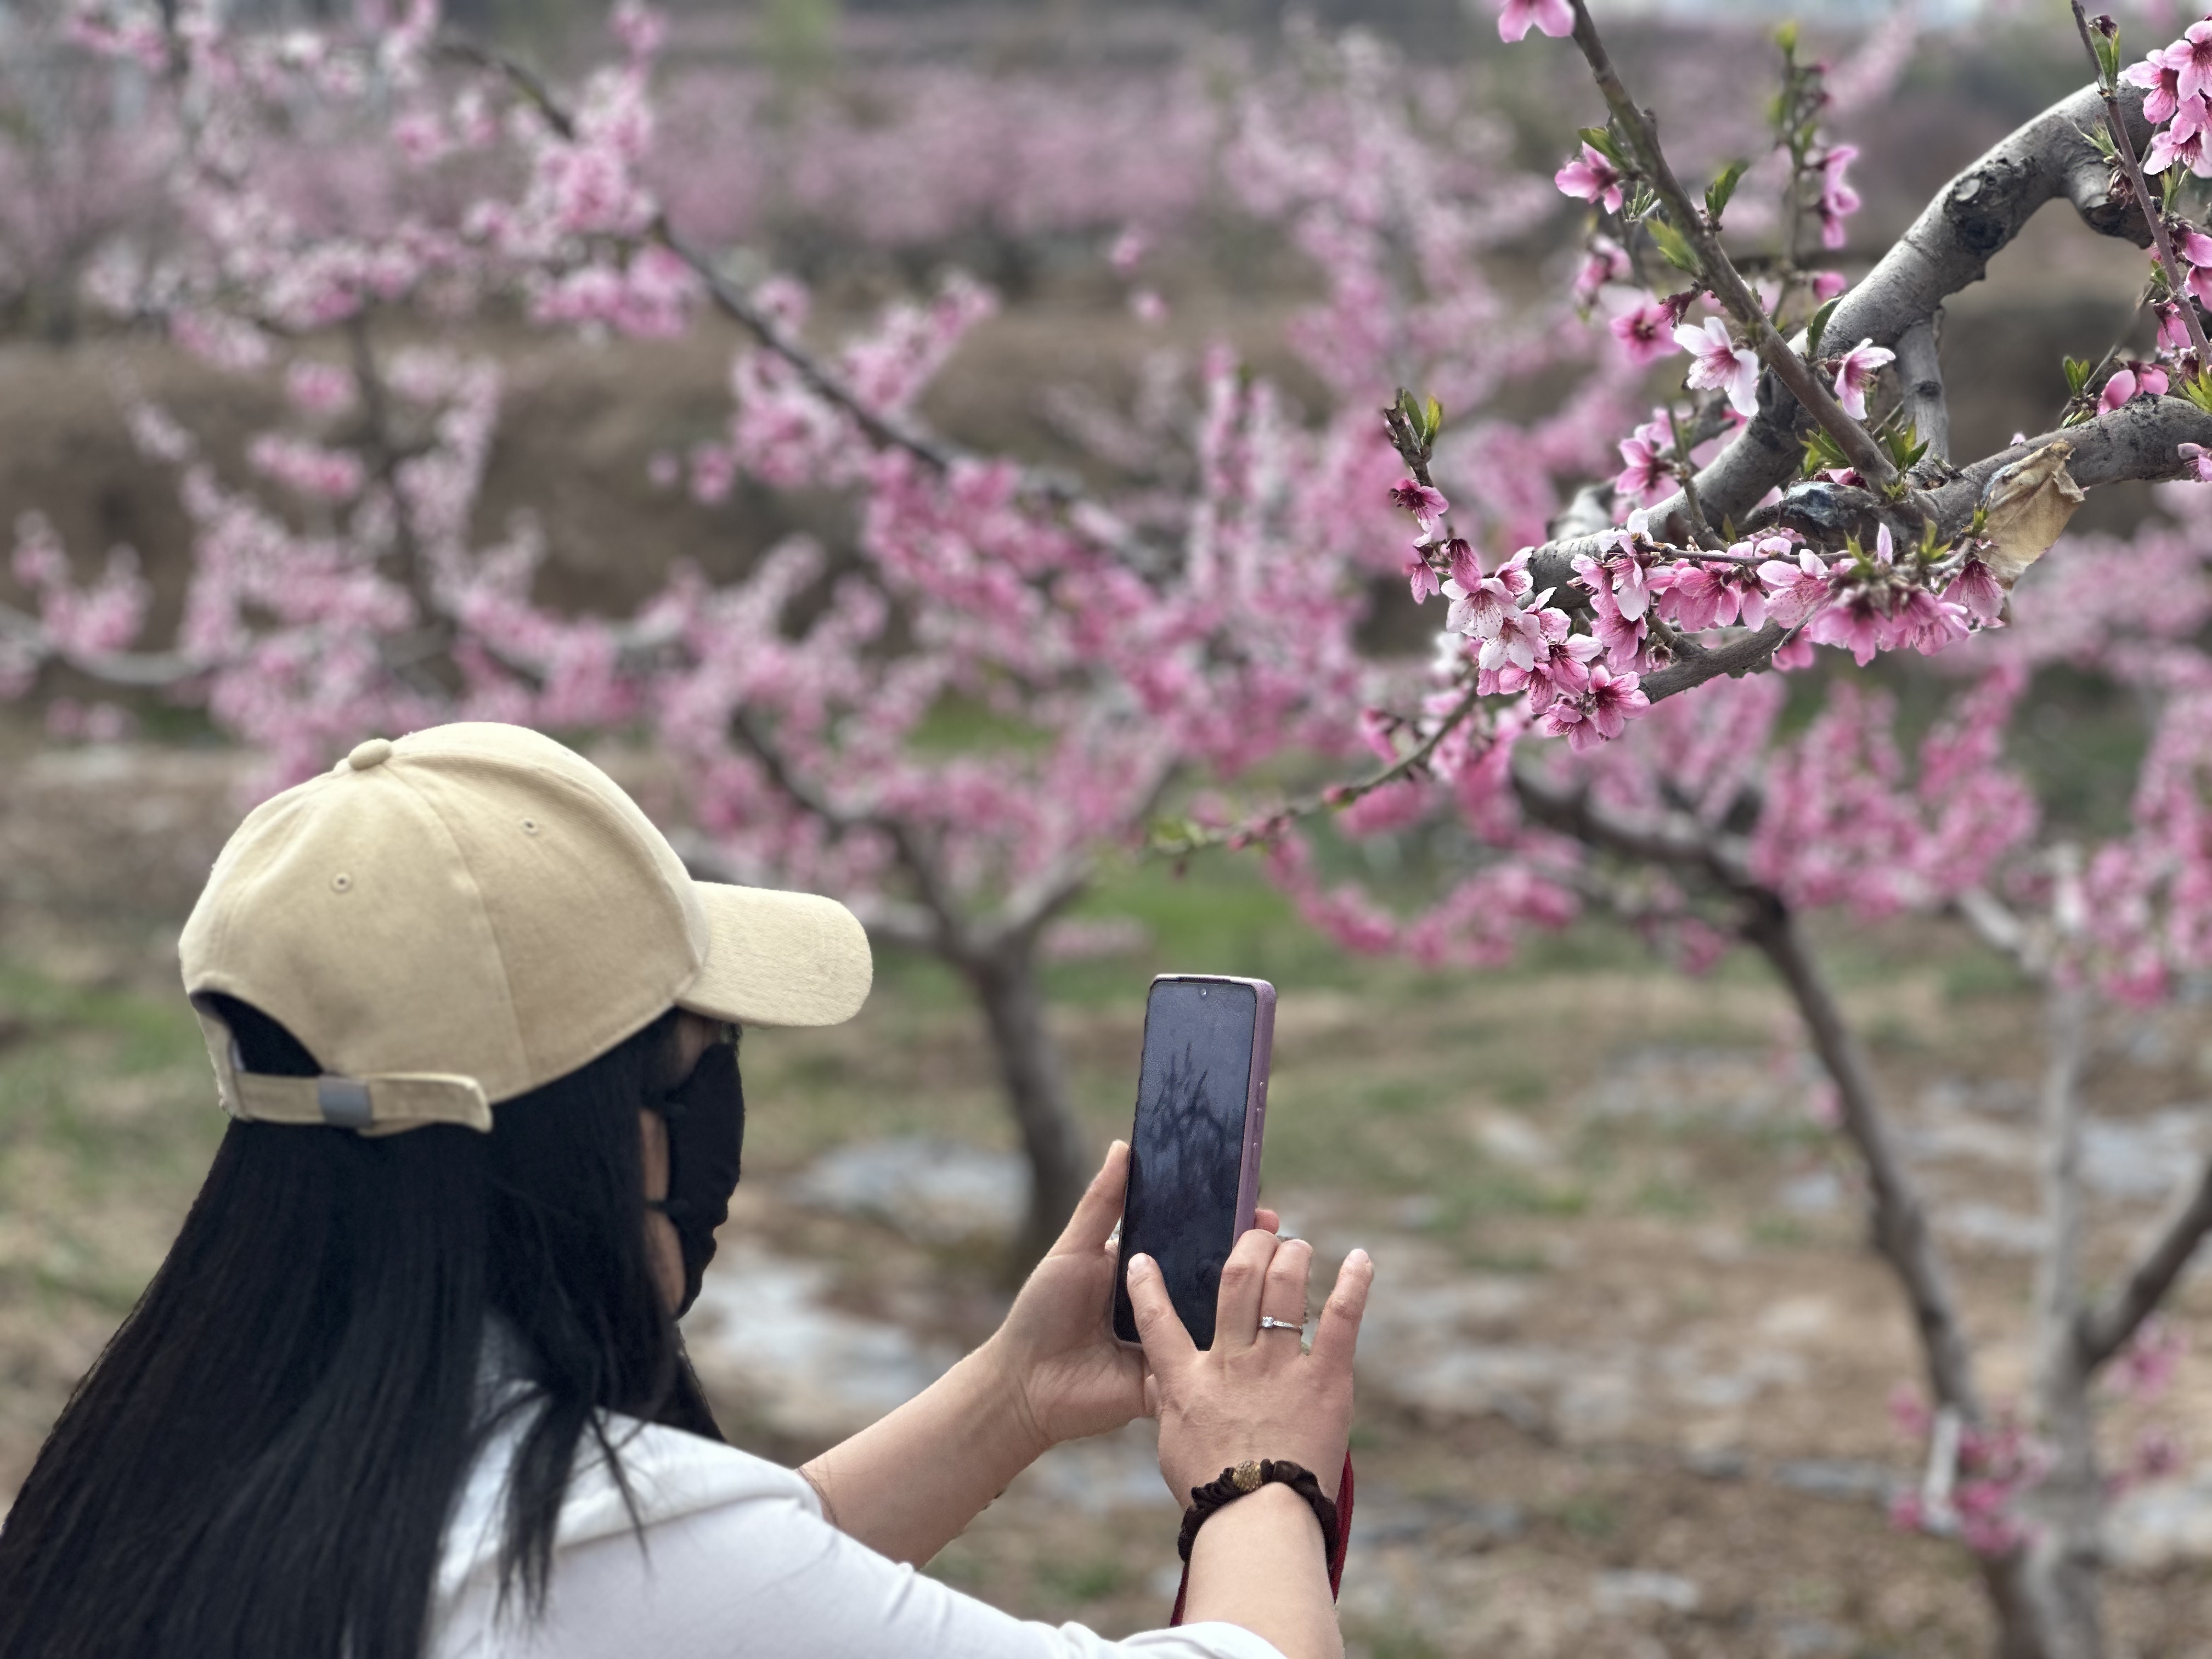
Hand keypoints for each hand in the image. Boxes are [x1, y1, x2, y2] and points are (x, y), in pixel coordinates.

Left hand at [983, 1141, 1280, 1455]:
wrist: (1024, 1384)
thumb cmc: (1041, 1312)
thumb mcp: (1072, 1250)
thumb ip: (1101, 1202)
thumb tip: (1125, 1146)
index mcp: (1143, 1269)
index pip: (1191, 1238)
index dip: (1221, 1220)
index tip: (1254, 1202)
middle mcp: (1162, 1303)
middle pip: (1211, 1276)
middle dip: (1246, 1256)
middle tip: (1274, 1233)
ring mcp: (1170, 1342)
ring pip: (1216, 1319)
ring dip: (1247, 1300)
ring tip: (1277, 1273)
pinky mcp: (1172, 1380)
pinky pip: (1205, 1365)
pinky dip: (1228, 1351)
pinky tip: (1257, 1331)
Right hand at [1126, 1228, 1370, 1501]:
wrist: (1256, 1519)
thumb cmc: (1211, 1492)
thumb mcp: (1173, 1446)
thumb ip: (1171, 1405)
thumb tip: (1164, 1384)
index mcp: (1189, 1380)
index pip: (1156, 1320)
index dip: (1145, 1285)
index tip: (1141, 1257)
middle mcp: (1232, 1362)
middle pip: (1236, 1282)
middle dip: (1248, 1248)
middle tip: (1259, 1236)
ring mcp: (1279, 1367)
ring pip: (1284, 1287)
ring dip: (1293, 1256)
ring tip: (1298, 1245)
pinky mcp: (1325, 1380)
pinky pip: (1341, 1319)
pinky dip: (1353, 1284)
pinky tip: (1362, 1260)